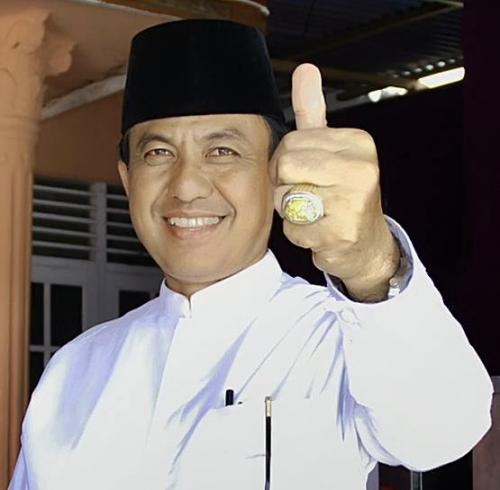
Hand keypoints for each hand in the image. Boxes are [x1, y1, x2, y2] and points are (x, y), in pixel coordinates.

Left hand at [269, 63, 399, 300]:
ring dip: (292, 212)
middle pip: (284, 166)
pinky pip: (293, 229)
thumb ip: (313, 111)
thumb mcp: (331, 149)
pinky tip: (321, 232)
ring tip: (316, 213)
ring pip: (285, 199)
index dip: (285, 163)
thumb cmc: (343, 194)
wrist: (367, 244)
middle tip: (307, 195)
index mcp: (357, 142)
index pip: (290, 143)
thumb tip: (305, 69)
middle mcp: (361, 168)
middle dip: (286, 186)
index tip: (307, 175)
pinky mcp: (343, 232)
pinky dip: (299, 234)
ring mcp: (354, 201)